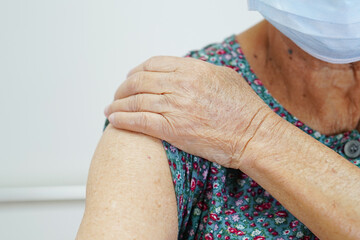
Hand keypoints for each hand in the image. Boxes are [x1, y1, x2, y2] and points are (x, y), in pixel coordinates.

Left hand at [104, 56, 282, 168]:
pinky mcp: (172, 129)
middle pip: (139, 81)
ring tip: (110, 109)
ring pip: (135, 101)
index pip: (153, 64)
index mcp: (193, 69)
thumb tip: (183, 71)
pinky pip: (139, 121)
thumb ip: (200, 71)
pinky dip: (123, 119)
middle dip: (123, 88)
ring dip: (118, 105)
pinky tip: (114, 120)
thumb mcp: (224, 76)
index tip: (131, 78)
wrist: (253, 134)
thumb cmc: (244, 108)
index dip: (137, 71)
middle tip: (118, 95)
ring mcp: (175, 106)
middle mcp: (180, 84)